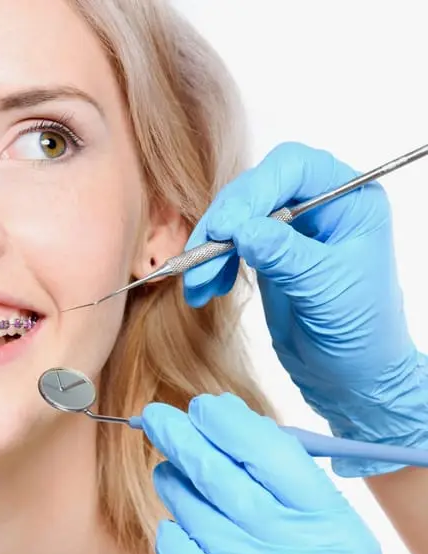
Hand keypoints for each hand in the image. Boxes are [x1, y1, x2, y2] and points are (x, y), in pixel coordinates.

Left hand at [143, 393, 403, 553]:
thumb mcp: (326, 529)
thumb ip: (282, 478)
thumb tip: (222, 415)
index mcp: (336, 529)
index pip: (274, 457)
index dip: (230, 425)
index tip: (201, 406)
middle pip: (225, 483)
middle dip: (183, 443)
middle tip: (156, 419)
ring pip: (195, 516)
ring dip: (175, 487)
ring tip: (170, 474)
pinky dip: (172, 536)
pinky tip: (178, 527)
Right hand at [182, 141, 427, 475]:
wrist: (354, 381)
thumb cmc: (361, 334)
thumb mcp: (325, 290)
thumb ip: (285, 255)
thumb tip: (241, 229)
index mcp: (351, 201)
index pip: (293, 168)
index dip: (253, 191)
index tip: (224, 229)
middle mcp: (321, 206)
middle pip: (256, 189)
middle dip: (222, 224)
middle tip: (198, 259)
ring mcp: (293, 231)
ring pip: (237, 217)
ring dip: (209, 248)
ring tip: (196, 285)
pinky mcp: (270, 255)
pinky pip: (230, 245)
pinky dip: (211, 265)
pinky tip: (204, 290)